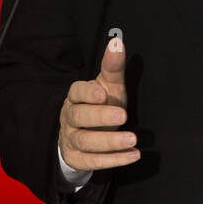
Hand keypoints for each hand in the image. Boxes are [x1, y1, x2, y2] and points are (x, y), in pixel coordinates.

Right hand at [58, 36, 139, 171]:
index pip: (76, 91)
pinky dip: (113, 160)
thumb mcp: (109, 85)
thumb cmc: (101, 103)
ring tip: (133, 139)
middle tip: (123, 116)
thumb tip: (117, 42)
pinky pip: (92, 162)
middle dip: (100, 117)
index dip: (87, 93)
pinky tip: (133, 155)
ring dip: (109, 142)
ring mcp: (70, 139)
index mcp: (76, 96)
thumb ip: (113, 66)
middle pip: (79, 117)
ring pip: (85, 141)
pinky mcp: (77, 158)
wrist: (85, 132)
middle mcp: (70, 117)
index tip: (102, 93)